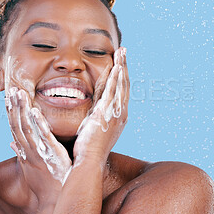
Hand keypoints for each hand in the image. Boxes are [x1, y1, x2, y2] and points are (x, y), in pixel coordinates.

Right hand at [6, 88, 71, 206]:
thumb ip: (21, 153)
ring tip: (19, 93)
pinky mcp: (52, 154)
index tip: (7, 98)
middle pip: (18, 125)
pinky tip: (35, 111)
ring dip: (22, 110)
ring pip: (27, 128)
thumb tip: (11, 143)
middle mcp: (29, 150)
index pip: (15, 129)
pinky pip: (44, 136)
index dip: (10, 113)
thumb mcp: (31, 168)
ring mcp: (39, 152)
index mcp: (26, 152)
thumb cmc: (46, 184)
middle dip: (13, 107)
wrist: (56, 200)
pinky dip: (39, 124)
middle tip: (11, 89)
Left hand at [74, 47, 128, 164]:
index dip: (121, 77)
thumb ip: (95, 120)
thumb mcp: (94, 131)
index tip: (120, 64)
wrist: (89, 162)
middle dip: (124, 67)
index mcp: (118, 118)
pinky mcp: (107, 113)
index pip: (121, 92)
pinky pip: (113, 91)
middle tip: (124, 51)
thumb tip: (91, 114)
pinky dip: (116, 78)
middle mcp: (121, 114)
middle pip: (124, 85)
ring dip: (122, 67)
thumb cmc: (88, 151)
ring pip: (121, 85)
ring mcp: (116, 113)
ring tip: (122, 51)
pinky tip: (117, 66)